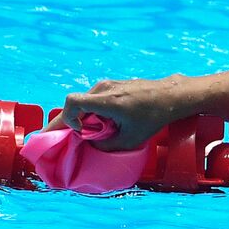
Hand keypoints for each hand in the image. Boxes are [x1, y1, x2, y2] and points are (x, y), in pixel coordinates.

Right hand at [44, 77, 186, 150]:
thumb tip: (90, 145)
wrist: (169, 95)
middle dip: (69, 121)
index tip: (80, 130)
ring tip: (86, 131)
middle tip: (58, 135)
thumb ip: (106, 144)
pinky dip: (90, 111)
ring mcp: (107, 84)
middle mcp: (103, 88)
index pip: (72, 102)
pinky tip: (98, 122)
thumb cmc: (152, 117)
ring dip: (82, 116)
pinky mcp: (111, 85)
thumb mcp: (130, 139)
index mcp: (107, 101)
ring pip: (83, 100)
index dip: (68, 118)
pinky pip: (93, 98)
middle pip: (75, 103)